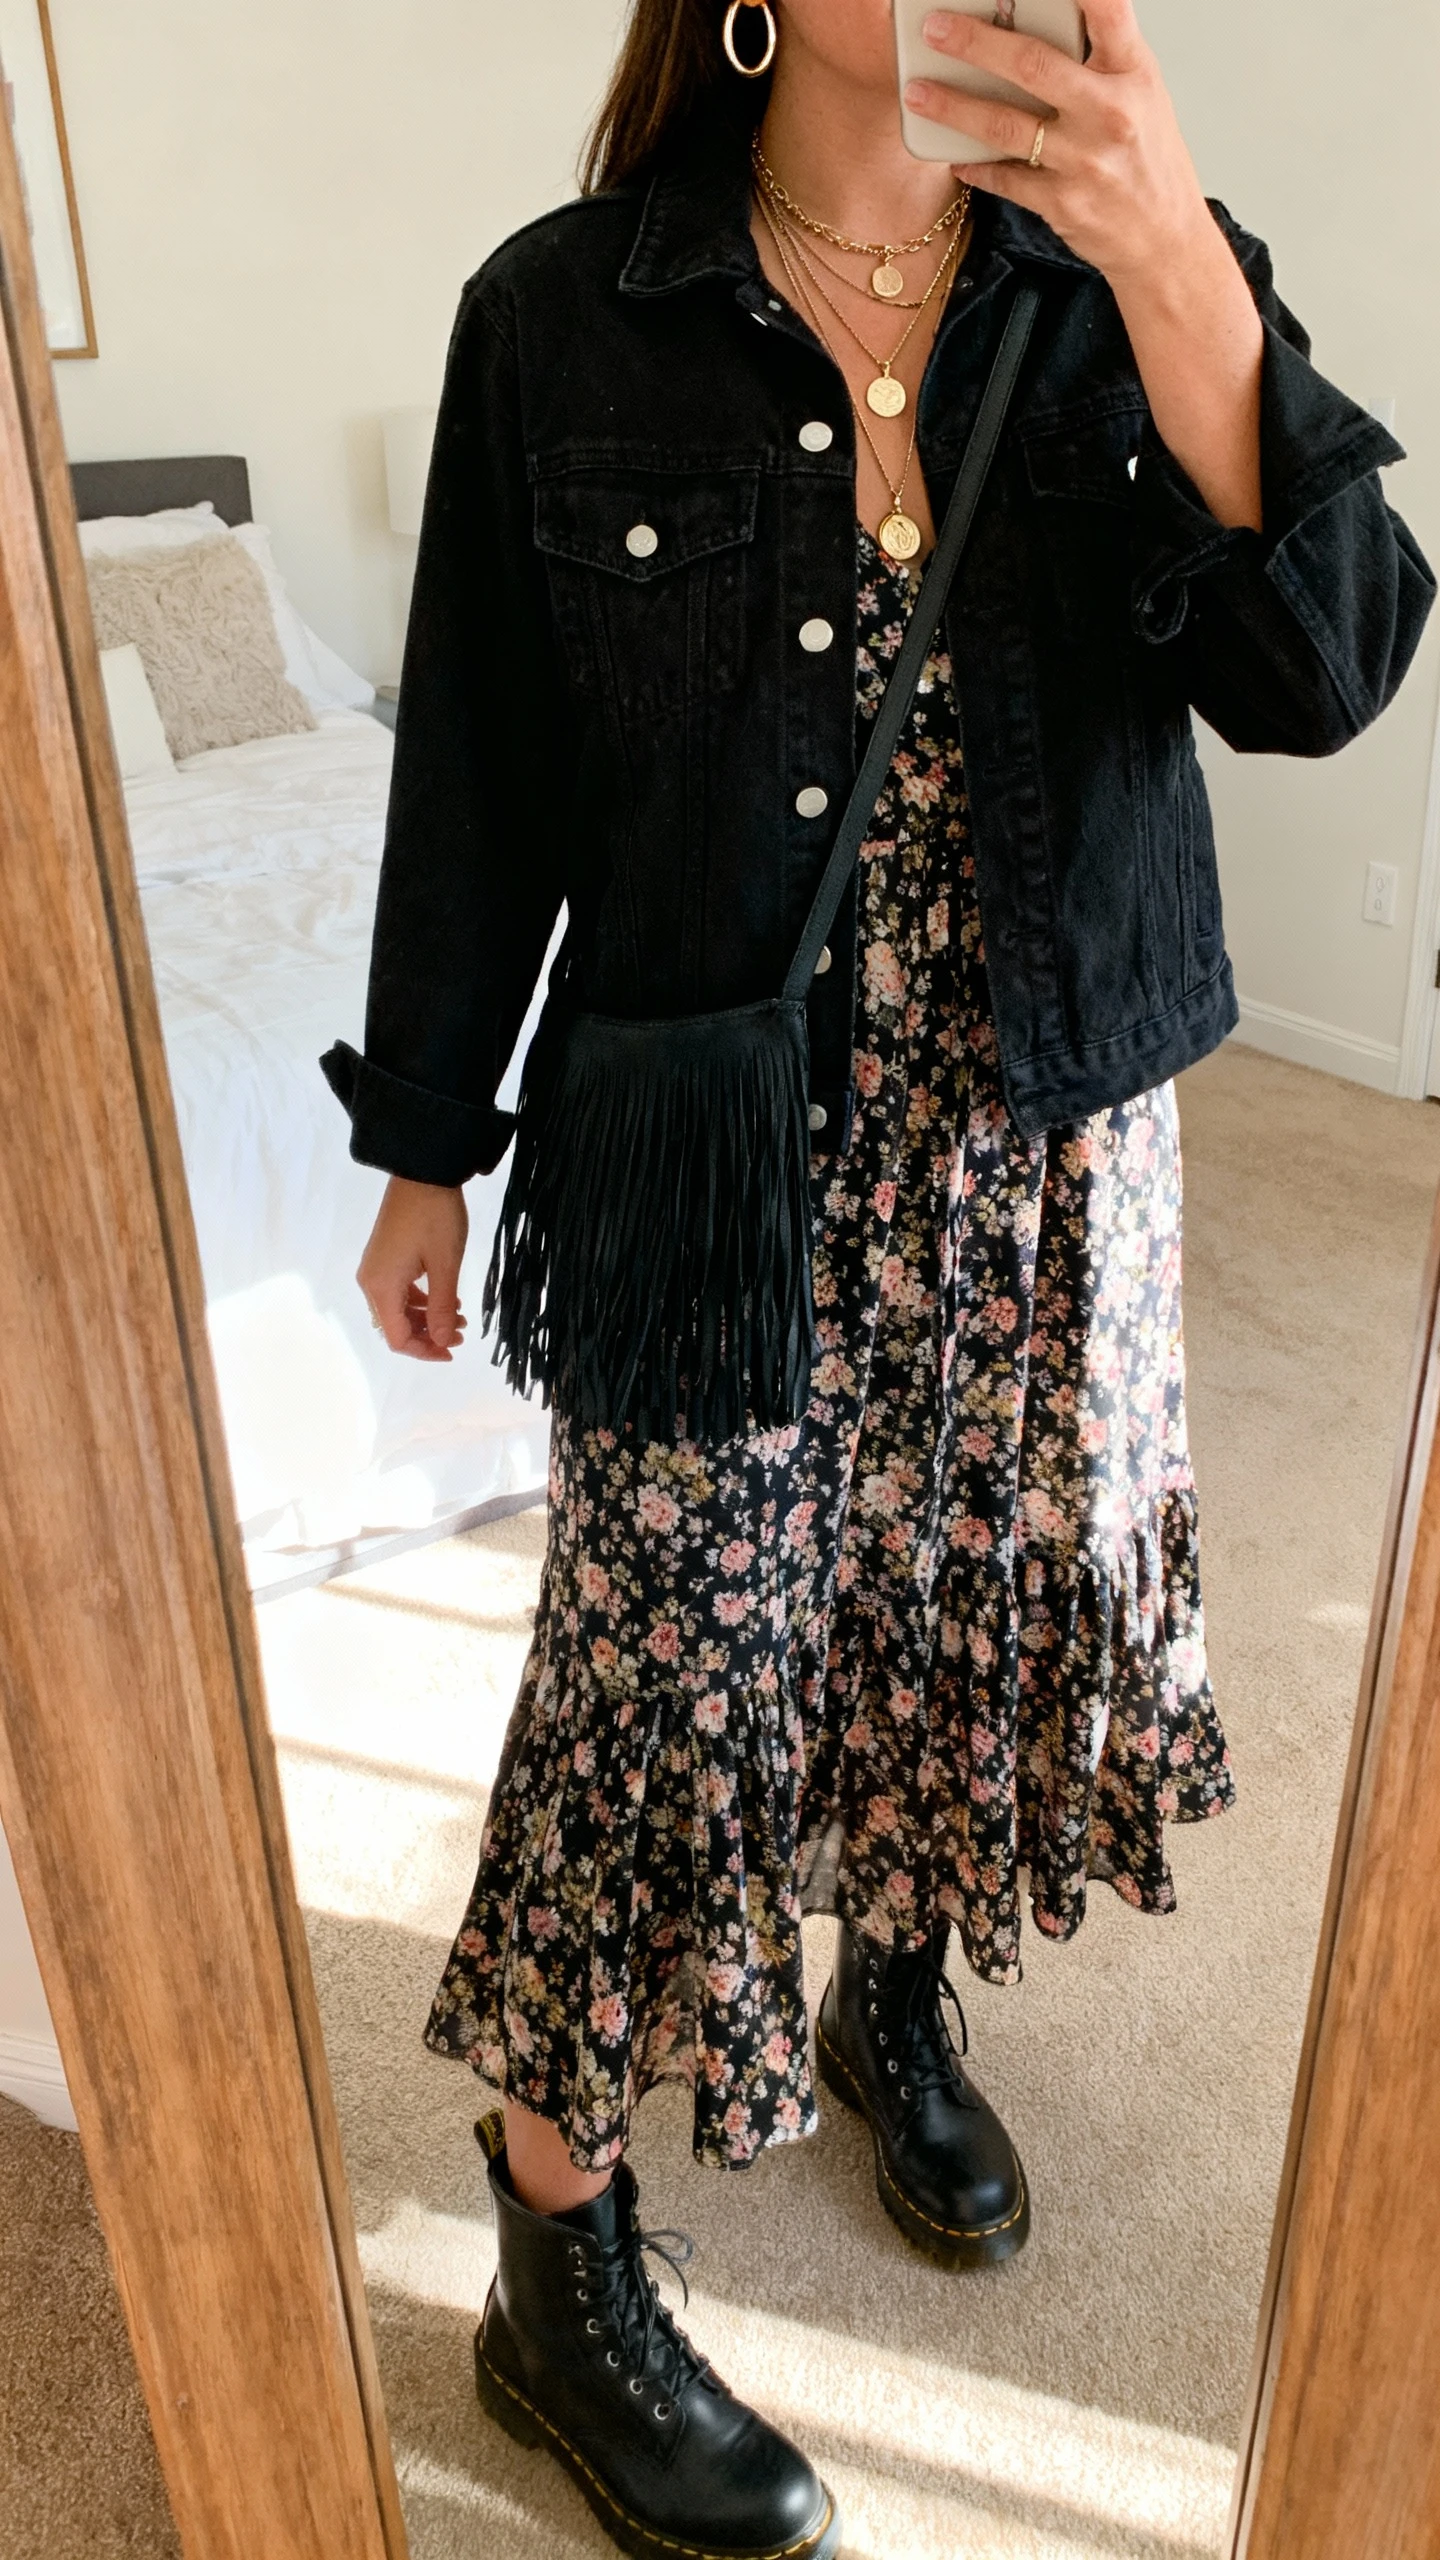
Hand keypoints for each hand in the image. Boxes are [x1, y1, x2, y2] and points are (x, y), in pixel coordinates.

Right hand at [357, 1174, 469, 1362]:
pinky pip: (399, 1290)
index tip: (453, 1350)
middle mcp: (371, 1281)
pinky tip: (447, 1298)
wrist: (422, 1172)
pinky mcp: (384, 1256)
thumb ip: (442, 1308)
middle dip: (428, 1335)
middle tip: (462, 1333)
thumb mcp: (445, 1266)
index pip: (397, 1338)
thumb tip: (442, 1342)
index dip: (424, 1351)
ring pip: (398, 1309)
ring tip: (460, 1316)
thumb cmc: (436, 1218)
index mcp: (381, 1287)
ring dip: (427, 1318)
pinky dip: (422, 1300)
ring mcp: (375, 1267)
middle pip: (395, 1326)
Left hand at [907, 0, 1214, 289]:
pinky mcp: (1062, 202)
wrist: (1164, 239)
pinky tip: (952, 154)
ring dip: (953, 106)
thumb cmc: (1147, 158)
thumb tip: (1041, 18)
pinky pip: (1004, 178)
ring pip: (1005, 126)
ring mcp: (1085, 160)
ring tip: (917, 91)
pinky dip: (974, 165)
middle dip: (974, 43)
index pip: (1108, 10)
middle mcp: (1111, 112)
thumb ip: (1099, 55)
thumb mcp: (1140, 93)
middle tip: (933, 28)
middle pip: (1032, 65)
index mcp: (1134, 72)